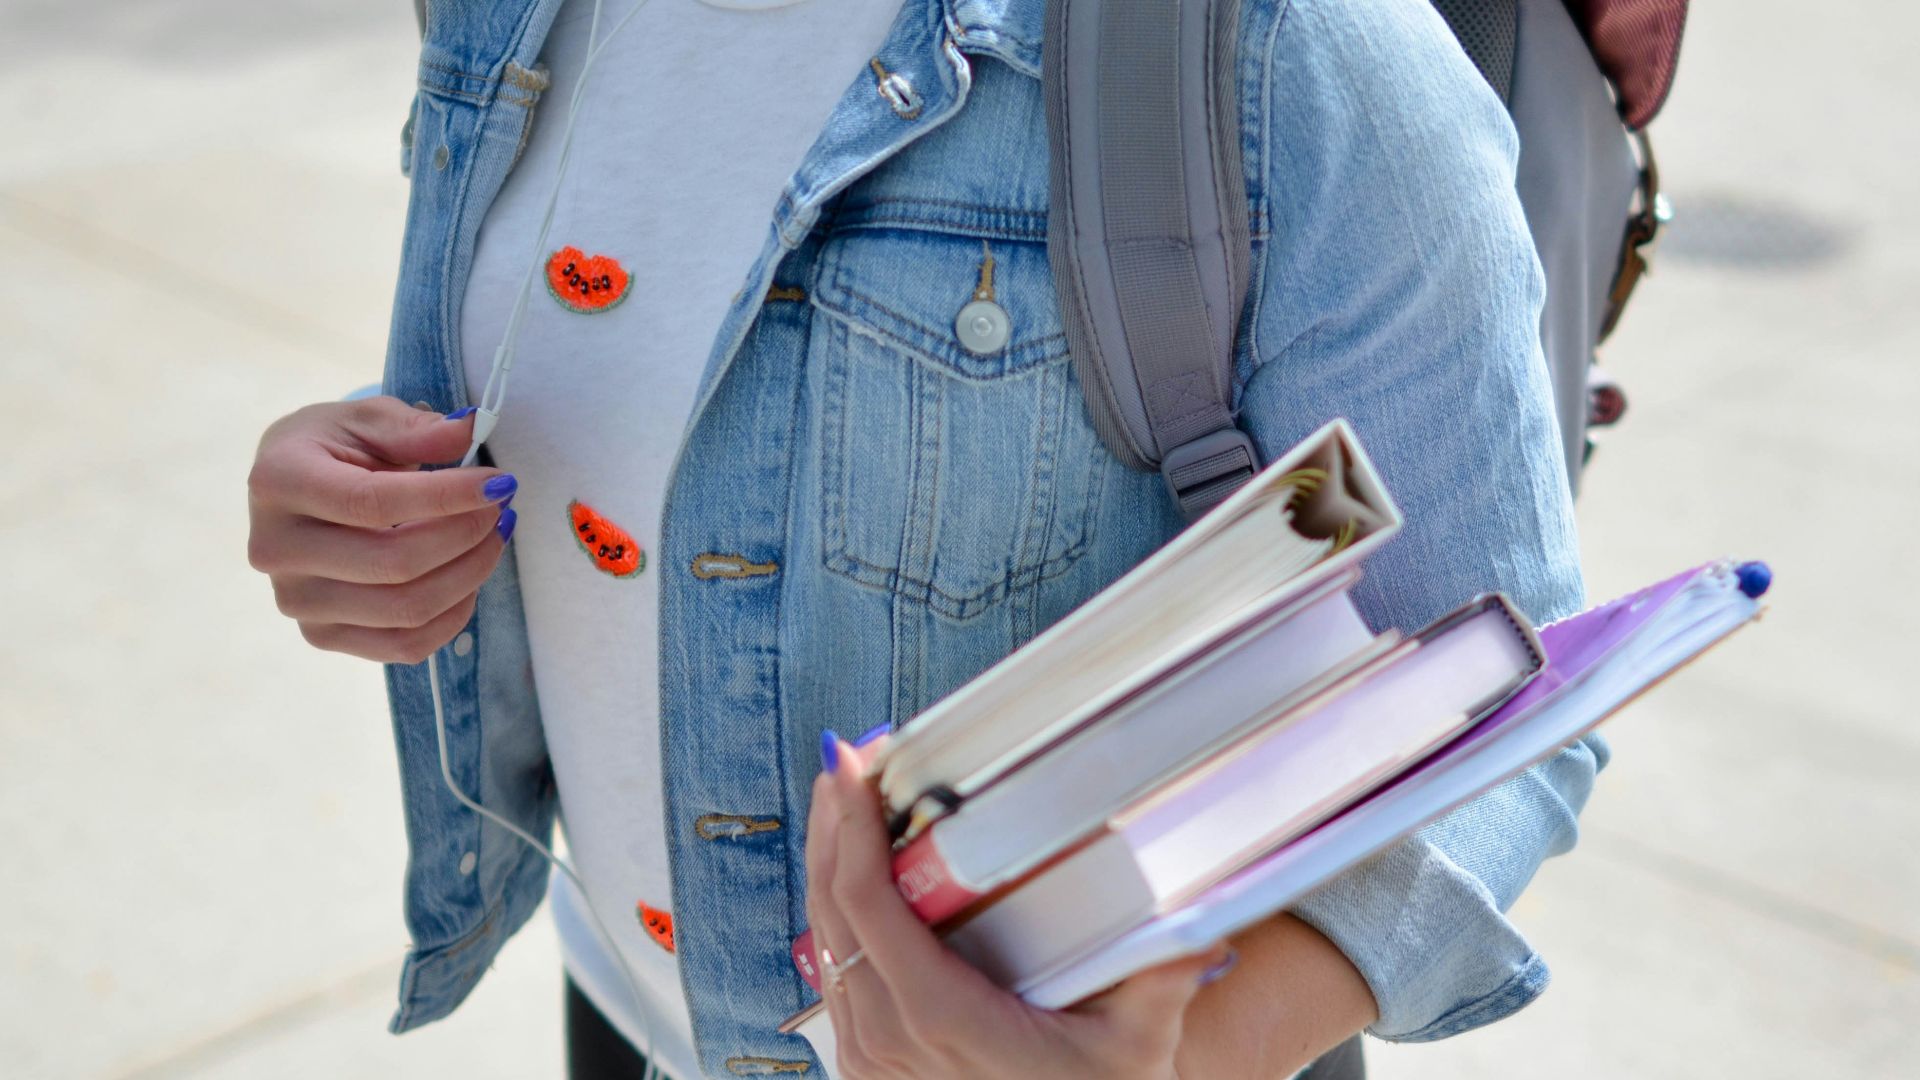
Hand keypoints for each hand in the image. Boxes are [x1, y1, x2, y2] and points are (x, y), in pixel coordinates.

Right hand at [246, 397, 516, 663]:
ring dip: (469, 574)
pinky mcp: (321, 635)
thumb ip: (416, 428)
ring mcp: (297, 601)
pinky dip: (453, 615)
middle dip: (466, 535)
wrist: (292, 491)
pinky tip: (468, 578)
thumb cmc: (333, 448)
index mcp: (278, 482)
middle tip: (501, 509)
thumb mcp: (367, 419)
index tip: (499, 483)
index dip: (446, 496)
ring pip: (406, 610)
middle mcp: (276, 549)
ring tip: (492, 538)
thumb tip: (469, 431)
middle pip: (394, 564)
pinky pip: (405, 645)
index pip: (373, 502)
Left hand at [805, 734, 1227, 1079]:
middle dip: (832, 824)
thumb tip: (1199, 909)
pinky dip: (838, 914)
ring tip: (844, 800)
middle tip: (846, 758)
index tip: (850, 762)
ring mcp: (870, 1059)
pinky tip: (853, 876)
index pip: (869, 904)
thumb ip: (1162, 976)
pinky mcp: (867, 1066)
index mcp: (941, 1019)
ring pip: (824, 940)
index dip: (851, 826)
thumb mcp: (1138, 1045)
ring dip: (828, 864)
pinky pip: (836, 976)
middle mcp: (888, 1041)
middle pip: (832, 909)